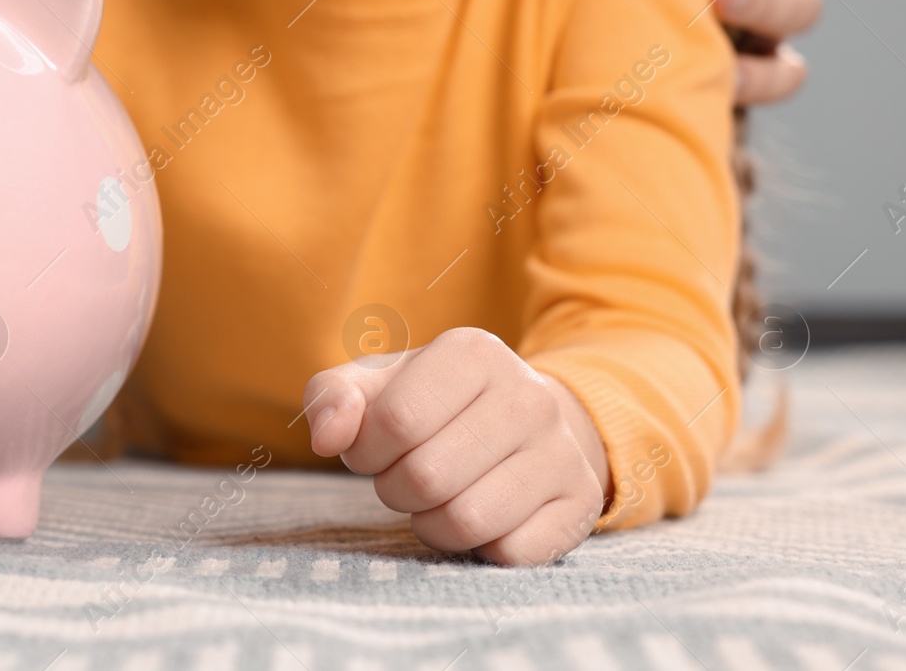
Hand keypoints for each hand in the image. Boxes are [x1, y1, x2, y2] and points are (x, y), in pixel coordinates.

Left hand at [304, 328, 607, 565]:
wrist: (525, 423)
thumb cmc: (434, 405)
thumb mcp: (377, 386)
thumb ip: (333, 398)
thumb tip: (325, 437)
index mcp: (473, 352)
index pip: (396, 421)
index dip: (366, 450)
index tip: (373, 449)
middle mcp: (529, 395)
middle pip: (427, 477)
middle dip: (395, 490)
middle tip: (405, 477)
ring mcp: (563, 450)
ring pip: (468, 521)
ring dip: (432, 524)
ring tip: (438, 499)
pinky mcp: (580, 504)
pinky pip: (511, 553)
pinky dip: (481, 548)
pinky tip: (483, 518)